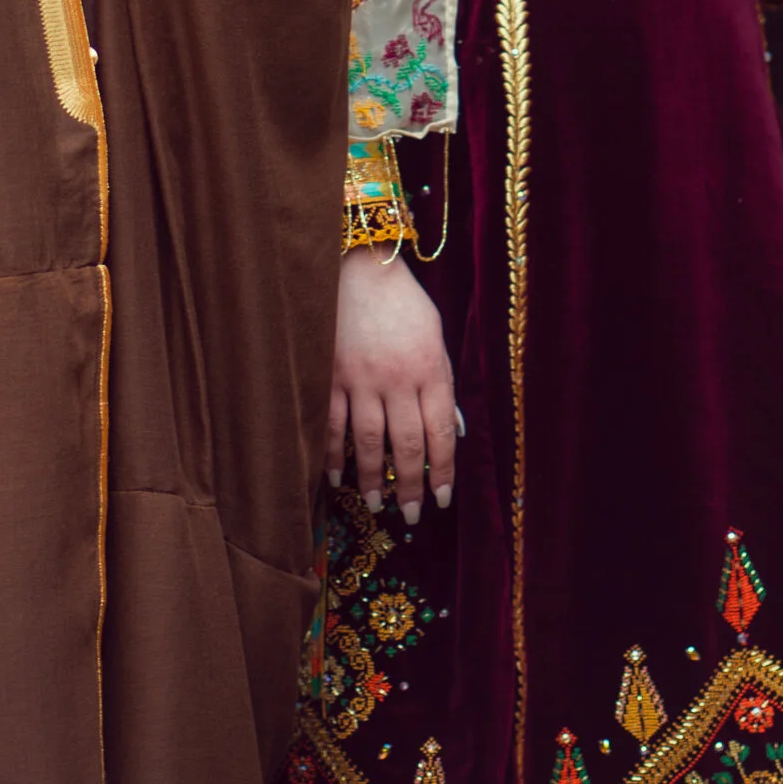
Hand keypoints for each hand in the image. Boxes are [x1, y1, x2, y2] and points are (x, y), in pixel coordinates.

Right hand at [328, 250, 457, 528]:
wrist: (358, 267)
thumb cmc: (402, 303)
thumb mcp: (435, 336)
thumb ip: (442, 382)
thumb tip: (453, 429)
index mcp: (430, 369)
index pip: (441, 432)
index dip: (444, 470)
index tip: (444, 498)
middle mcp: (397, 379)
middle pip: (406, 445)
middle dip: (410, 486)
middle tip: (411, 516)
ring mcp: (360, 379)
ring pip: (368, 442)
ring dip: (372, 479)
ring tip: (378, 506)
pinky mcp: (329, 376)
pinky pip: (331, 425)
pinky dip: (333, 455)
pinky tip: (335, 478)